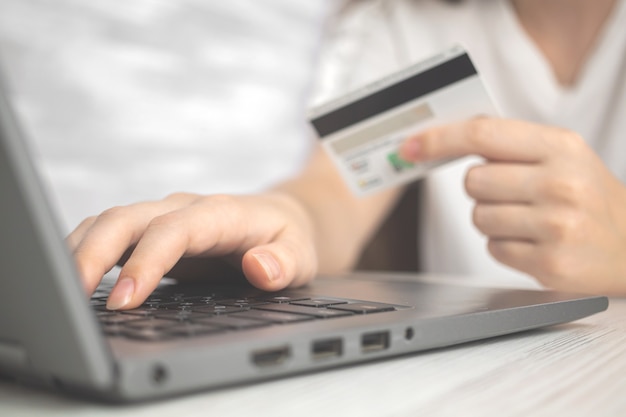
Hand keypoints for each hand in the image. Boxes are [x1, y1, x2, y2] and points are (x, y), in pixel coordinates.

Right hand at [67, 192, 317, 308]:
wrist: (282, 218)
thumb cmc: (289, 237)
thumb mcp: (302, 254)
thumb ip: (284, 262)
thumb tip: (260, 268)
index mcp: (221, 214)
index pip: (174, 231)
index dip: (146, 262)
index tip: (125, 300)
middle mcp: (186, 209)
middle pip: (128, 218)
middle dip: (94, 253)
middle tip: (73, 296)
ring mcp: (166, 217)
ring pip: (110, 221)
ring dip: (81, 250)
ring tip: (63, 290)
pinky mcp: (155, 232)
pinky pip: (112, 234)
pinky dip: (88, 250)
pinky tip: (75, 277)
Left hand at [400, 117, 625, 294]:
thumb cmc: (589, 197)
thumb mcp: (563, 155)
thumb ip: (510, 143)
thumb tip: (443, 139)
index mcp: (561, 147)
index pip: (483, 134)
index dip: (439, 139)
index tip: (412, 146)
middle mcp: (561, 183)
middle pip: (473, 180)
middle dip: (483, 189)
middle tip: (515, 194)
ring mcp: (556, 226)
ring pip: (479, 216)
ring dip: (494, 220)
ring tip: (531, 221)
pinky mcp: (550, 264)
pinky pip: (493, 248)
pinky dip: (506, 246)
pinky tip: (535, 243)